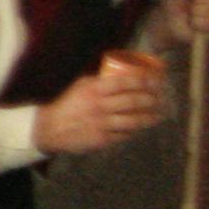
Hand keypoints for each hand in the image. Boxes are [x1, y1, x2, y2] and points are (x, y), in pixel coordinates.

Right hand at [34, 61, 167, 154]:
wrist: (46, 128)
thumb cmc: (65, 103)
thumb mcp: (79, 85)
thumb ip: (99, 80)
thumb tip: (123, 68)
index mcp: (94, 89)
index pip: (127, 82)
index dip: (146, 80)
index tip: (158, 80)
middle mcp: (100, 106)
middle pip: (135, 101)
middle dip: (153, 98)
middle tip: (163, 97)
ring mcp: (101, 124)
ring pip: (134, 120)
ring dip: (150, 117)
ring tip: (159, 114)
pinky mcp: (101, 140)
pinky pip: (125, 135)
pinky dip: (135, 130)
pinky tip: (142, 127)